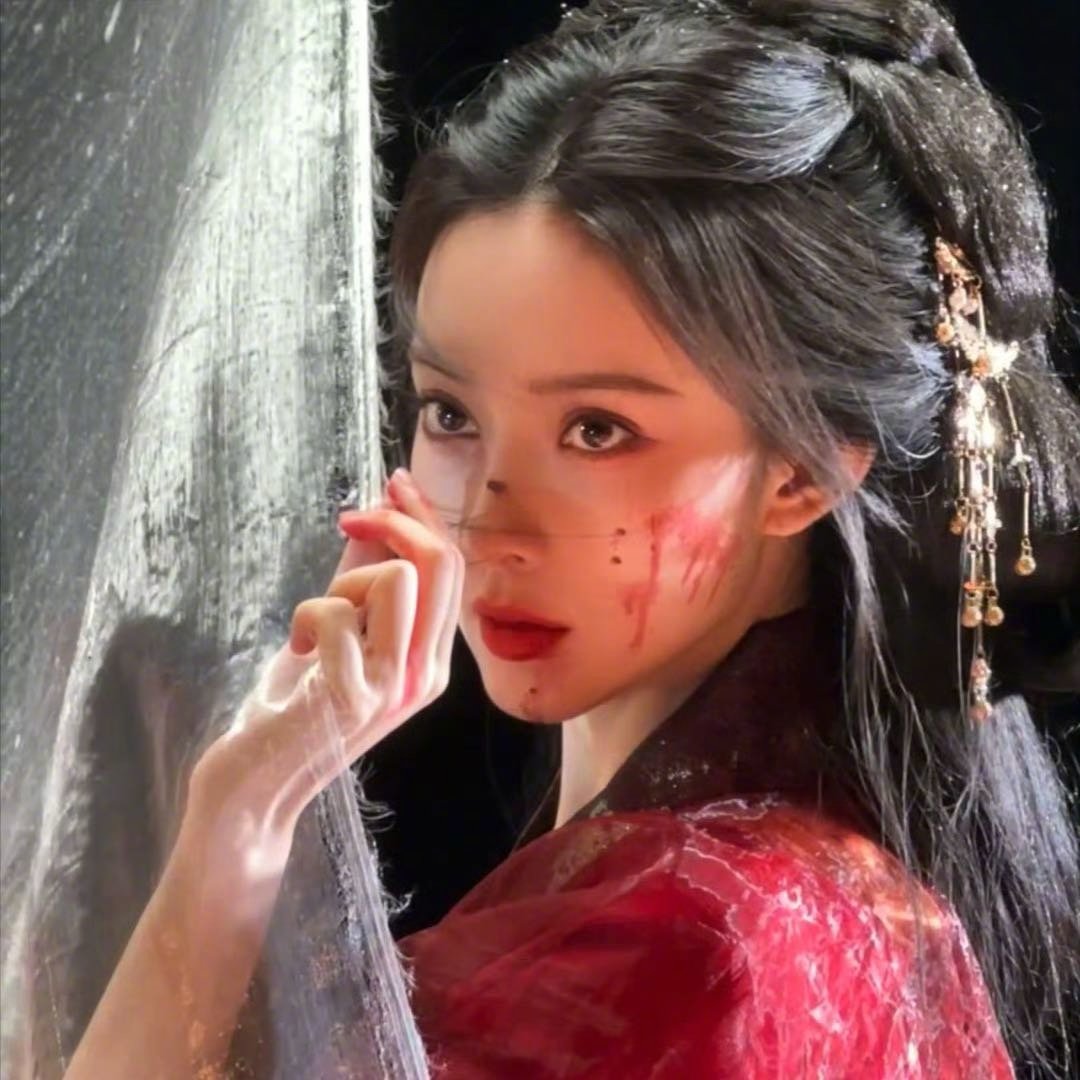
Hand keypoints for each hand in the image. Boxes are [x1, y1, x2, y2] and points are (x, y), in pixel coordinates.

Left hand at [193, 468, 464, 833]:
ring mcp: (395, 688)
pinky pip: (336, 610)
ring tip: (316, 622)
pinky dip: (305, 616)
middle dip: (396, 521)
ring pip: (396, 578)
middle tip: (351, 519)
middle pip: (441, 565)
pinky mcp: (355, 695)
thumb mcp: (333, 632)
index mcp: (430, 663)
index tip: (390, 484)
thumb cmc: (289, 710)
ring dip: (344, 584)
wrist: (253, 788)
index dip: (423, 517)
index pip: (451, 571)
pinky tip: (296, 651)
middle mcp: (426, 676)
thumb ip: (361, 579)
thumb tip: (380, 512)